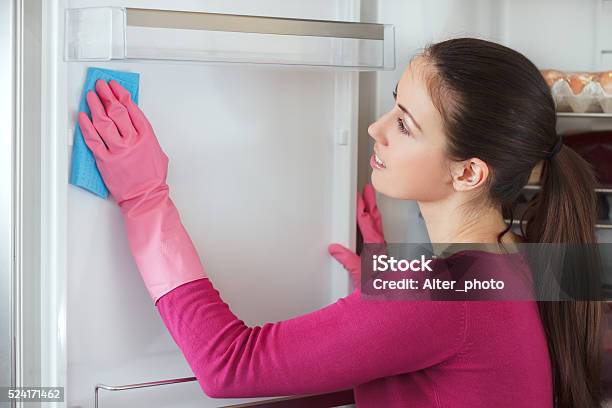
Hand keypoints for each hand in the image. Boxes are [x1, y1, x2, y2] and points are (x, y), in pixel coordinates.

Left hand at [78, 79, 205, 302]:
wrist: (146, 198)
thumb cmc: (153, 179)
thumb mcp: (157, 152)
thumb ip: (145, 136)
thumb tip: (133, 123)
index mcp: (147, 136)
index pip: (132, 109)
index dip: (121, 94)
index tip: (114, 86)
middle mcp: (132, 140)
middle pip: (116, 111)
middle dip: (106, 95)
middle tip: (100, 86)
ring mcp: (118, 150)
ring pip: (103, 121)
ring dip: (95, 106)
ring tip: (90, 96)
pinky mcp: (105, 160)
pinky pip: (93, 139)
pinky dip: (86, 126)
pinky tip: (83, 117)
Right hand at [328, 184, 385, 287]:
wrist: (384, 305)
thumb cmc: (376, 292)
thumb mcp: (358, 276)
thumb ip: (348, 262)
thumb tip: (336, 248)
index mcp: (375, 249)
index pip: (367, 223)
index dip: (362, 208)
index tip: (358, 196)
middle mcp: (379, 250)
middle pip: (375, 221)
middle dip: (371, 205)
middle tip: (368, 191)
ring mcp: (379, 254)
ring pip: (377, 228)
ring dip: (372, 214)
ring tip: (368, 203)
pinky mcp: (376, 259)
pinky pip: (375, 238)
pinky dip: (371, 228)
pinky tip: (366, 227)